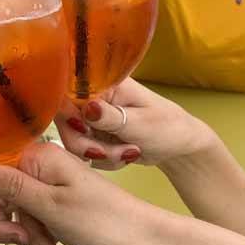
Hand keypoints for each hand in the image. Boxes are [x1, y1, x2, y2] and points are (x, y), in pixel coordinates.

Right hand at [0, 143, 160, 244]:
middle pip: (5, 197)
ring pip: (23, 217)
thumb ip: (10, 186)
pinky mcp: (65, 211)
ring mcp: (57, 191)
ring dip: (36, 241)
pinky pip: (41, 227)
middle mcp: (46, 169)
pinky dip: (49, 244)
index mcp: (40, 157)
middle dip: (15, 227)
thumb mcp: (50, 206)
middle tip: (30, 242)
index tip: (12, 224)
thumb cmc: (103, 222)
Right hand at [54, 78, 213, 168]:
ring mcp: (92, 118)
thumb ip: (111, 117)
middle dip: (88, 144)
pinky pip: (85, 153)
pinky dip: (103, 160)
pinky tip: (124, 156)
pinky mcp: (93, 135)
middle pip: (66, 123)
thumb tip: (86, 108)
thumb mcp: (141, 123)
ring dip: (100, 155)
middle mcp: (92, 98)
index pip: (67, 94)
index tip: (87, 131)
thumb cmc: (166, 127)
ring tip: (128, 153)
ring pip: (74, 141)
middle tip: (116, 152)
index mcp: (102, 84)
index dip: (71, 117)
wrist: (178, 146)